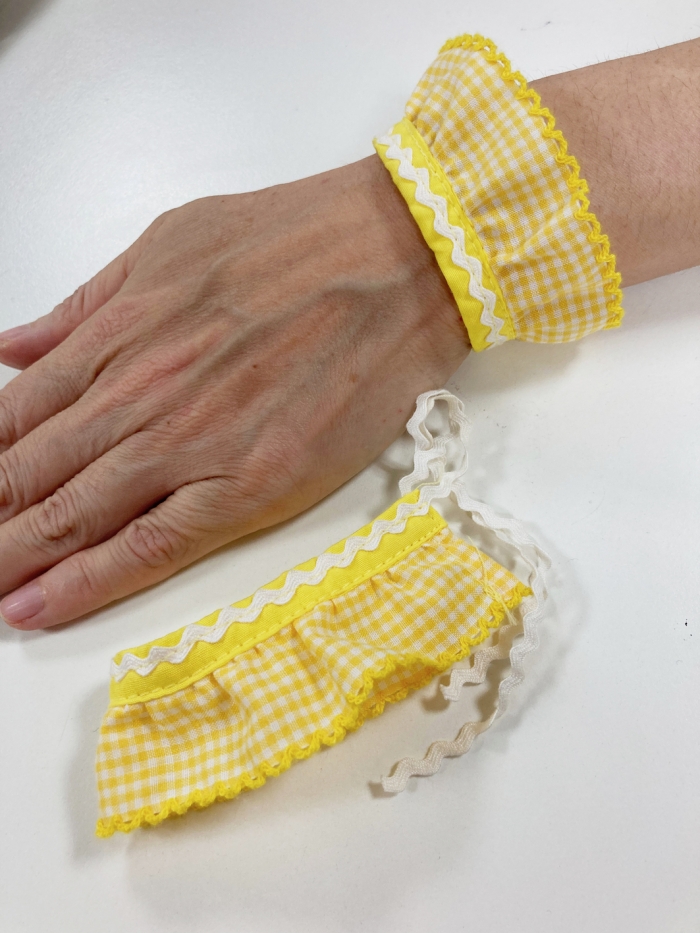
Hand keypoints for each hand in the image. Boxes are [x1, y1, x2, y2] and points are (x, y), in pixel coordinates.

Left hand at [0, 155, 467, 628]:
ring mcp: (192, 446)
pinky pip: (151, 545)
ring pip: (75, 516)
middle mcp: (141, 396)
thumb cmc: (297, 240)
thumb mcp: (171, 243)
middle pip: (30, 476)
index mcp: (120, 336)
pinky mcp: (249, 485)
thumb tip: (11, 350)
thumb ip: (85, 305)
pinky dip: (87, 581)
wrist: (399, 259)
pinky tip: (38, 606)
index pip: (14, 420)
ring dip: (12, 559)